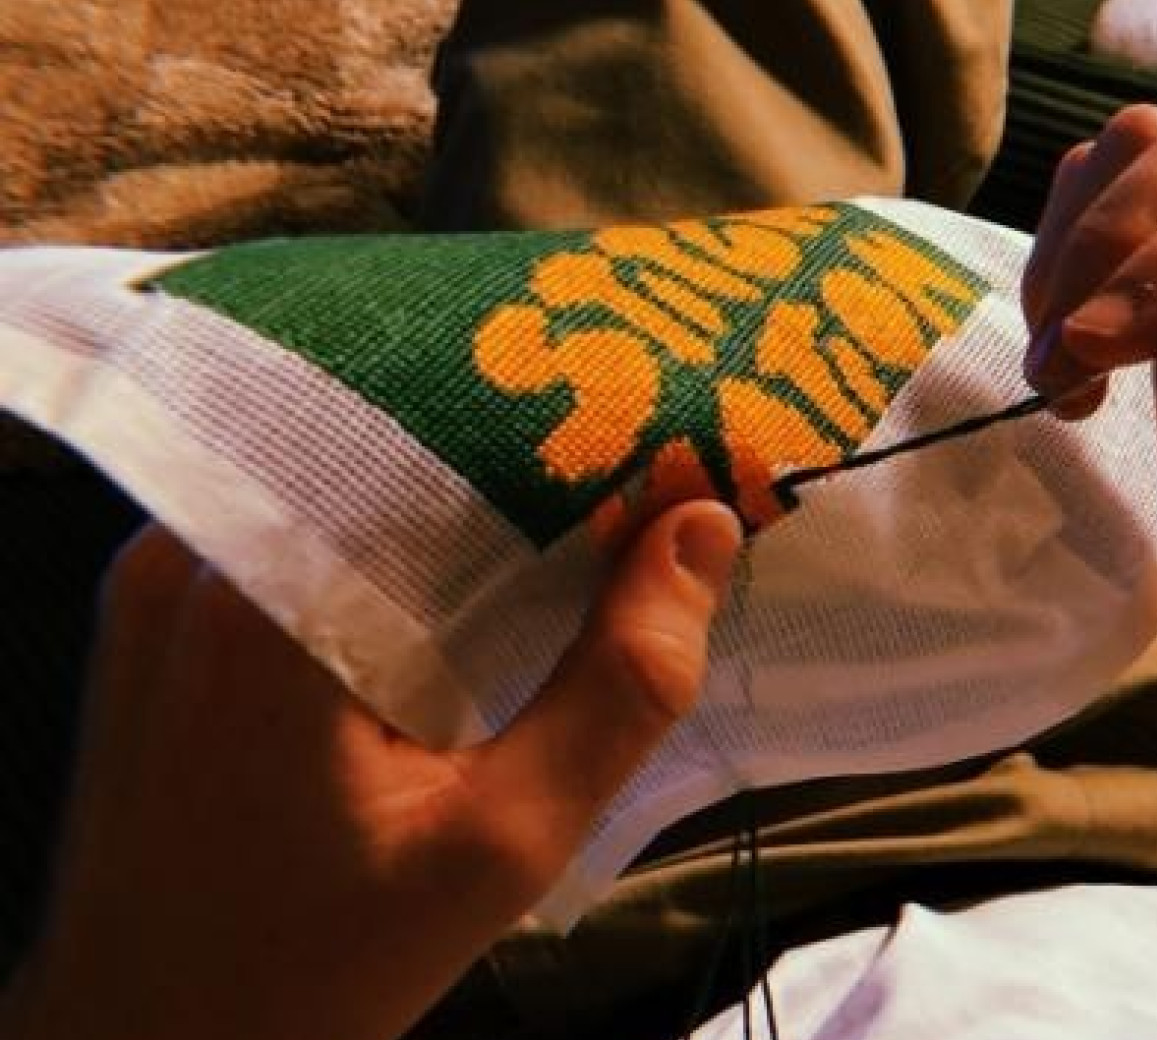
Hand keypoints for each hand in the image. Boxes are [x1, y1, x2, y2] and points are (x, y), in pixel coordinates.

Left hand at [1, 502, 741, 1039]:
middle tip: (645, 467)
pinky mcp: (157, 613)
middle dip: (525, 451)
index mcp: (270, 596)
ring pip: (347, 480)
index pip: (448, 435)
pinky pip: (301, 529)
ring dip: (460, 493)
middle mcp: (193, 553)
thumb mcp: (503, 844)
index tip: (674, 433)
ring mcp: (161, 577)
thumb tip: (703, 531)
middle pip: (392, 443)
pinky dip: (393, 537)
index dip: (572, 424)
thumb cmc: (314, 967)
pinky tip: (468, 580)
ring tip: (578, 513)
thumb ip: (618, 686)